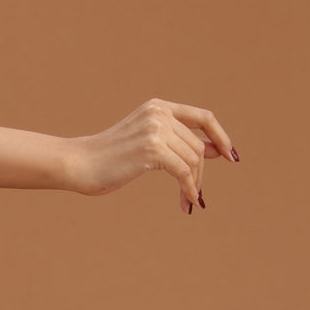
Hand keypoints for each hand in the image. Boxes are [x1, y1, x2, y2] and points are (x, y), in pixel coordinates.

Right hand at [68, 97, 239, 212]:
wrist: (78, 164)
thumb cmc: (109, 158)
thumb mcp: (146, 143)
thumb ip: (176, 142)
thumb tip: (215, 150)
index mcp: (157, 107)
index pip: (203, 118)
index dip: (221, 137)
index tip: (230, 156)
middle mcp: (158, 114)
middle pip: (198, 146)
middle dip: (200, 173)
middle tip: (194, 194)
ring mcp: (155, 130)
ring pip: (193, 160)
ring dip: (194, 184)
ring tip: (189, 200)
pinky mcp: (152, 149)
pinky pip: (184, 173)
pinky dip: (189, 189)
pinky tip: (186, 203)